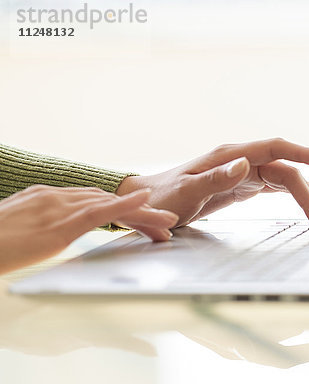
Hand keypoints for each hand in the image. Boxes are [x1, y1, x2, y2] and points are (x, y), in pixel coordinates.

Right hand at [0, 185, 178, 273]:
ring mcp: (58, 207)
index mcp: (46, 197)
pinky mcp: (60, 223)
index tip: (141, 216)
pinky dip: (126, 206)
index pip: (93, 200)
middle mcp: (55, 196)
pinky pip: (101, 211)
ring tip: (169, 223)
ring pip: (112, 206)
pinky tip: (147, 203)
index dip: (121, 208)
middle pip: (108, 201)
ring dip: (143, 214)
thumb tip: (49, 232)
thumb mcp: (18, 230)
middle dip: (138, 213)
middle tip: (164, 222)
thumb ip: (39, 226)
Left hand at [116, 138, 308, 230]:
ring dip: (307, 198)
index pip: (276, 149)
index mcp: (231, 156)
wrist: (146, 201)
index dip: (305, 153)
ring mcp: (243, 171)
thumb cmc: (163, 197)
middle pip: (287, 171)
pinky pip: (276, 187)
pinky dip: (295, 195)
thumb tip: (246, 164)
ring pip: (285, 180)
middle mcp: (241, 160)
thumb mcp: (186, 192)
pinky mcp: (242, 185)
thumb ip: (215, 178)